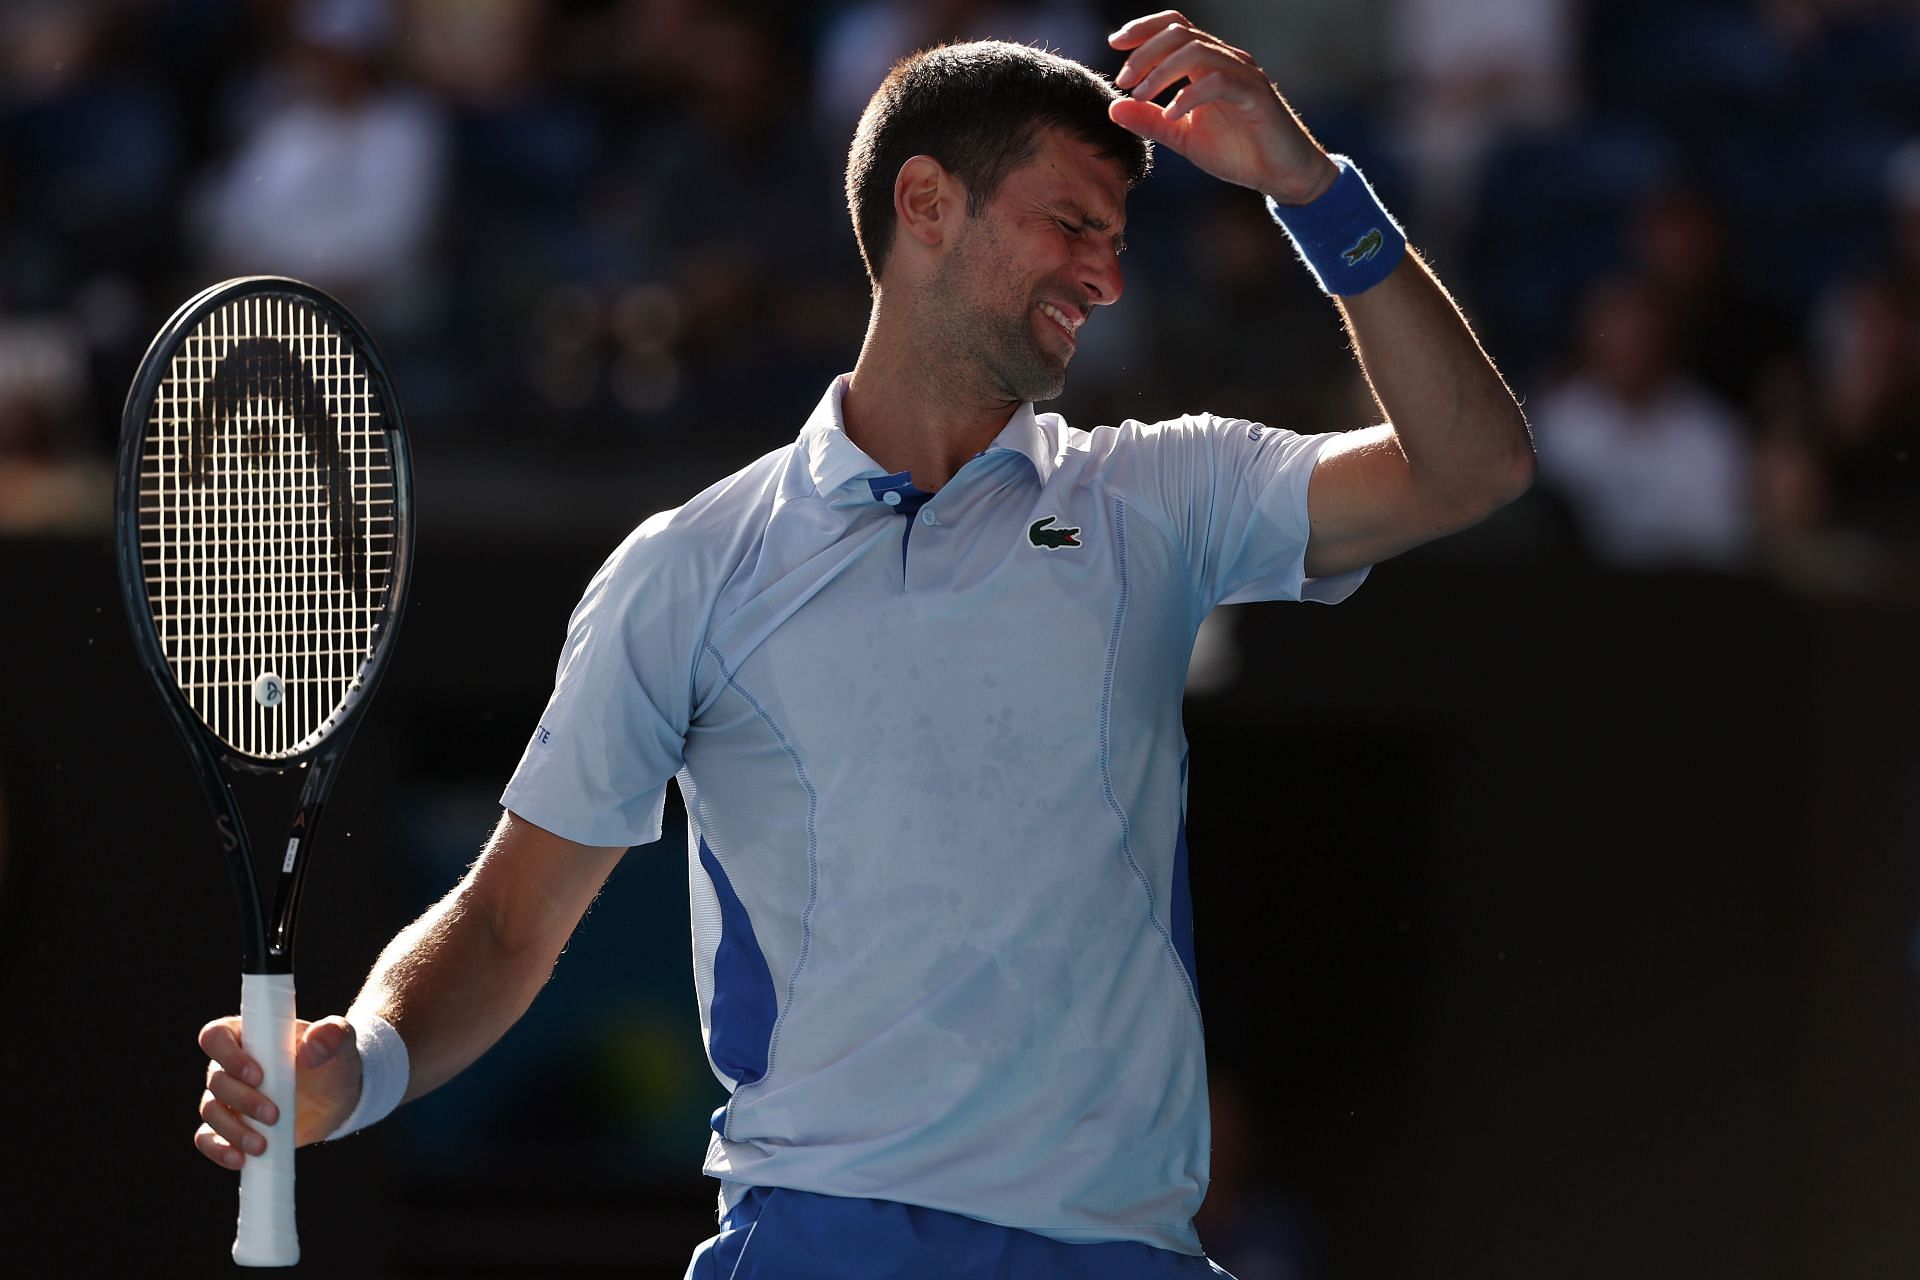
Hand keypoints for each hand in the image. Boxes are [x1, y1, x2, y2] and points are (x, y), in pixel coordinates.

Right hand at [194, 1014, 361, 1168]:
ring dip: (233, 1130)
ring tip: (262, 1145)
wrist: (336, 1098)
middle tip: (274, 1114)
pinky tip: (240, 1160)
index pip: (217, 1036)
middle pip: (216, 1080)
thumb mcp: (341, 1044)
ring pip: (211, 1111)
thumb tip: (314, 1044)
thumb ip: (332, 1035)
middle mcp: (231, 1066)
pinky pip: (207, 1138)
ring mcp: (228, 1098)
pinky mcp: (232, 1126)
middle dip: (243, 1100)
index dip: (229, 1056)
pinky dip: (218, 1150)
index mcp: (251, 1036)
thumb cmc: (332, 1062)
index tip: (258, 1075)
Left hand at [1109, 11, 1338, 204]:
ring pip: (1197, 50)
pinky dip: (1188, 95)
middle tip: (1124, 80)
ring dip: (1161, 71)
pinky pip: (1217, 82)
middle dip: (1145, 52)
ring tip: (1140, 96)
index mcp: (1208, 64)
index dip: (1144, 28)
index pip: (1175, 27)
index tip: (1114, 43)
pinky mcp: (1255, 96)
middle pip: (1180, 33)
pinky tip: (1171, 114)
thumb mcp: (1182, 137)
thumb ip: (1150, 121)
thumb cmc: (1237, 151)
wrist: (1281, 175)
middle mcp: (1226, 60)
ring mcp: (1243, 74)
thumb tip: (1113, 107)